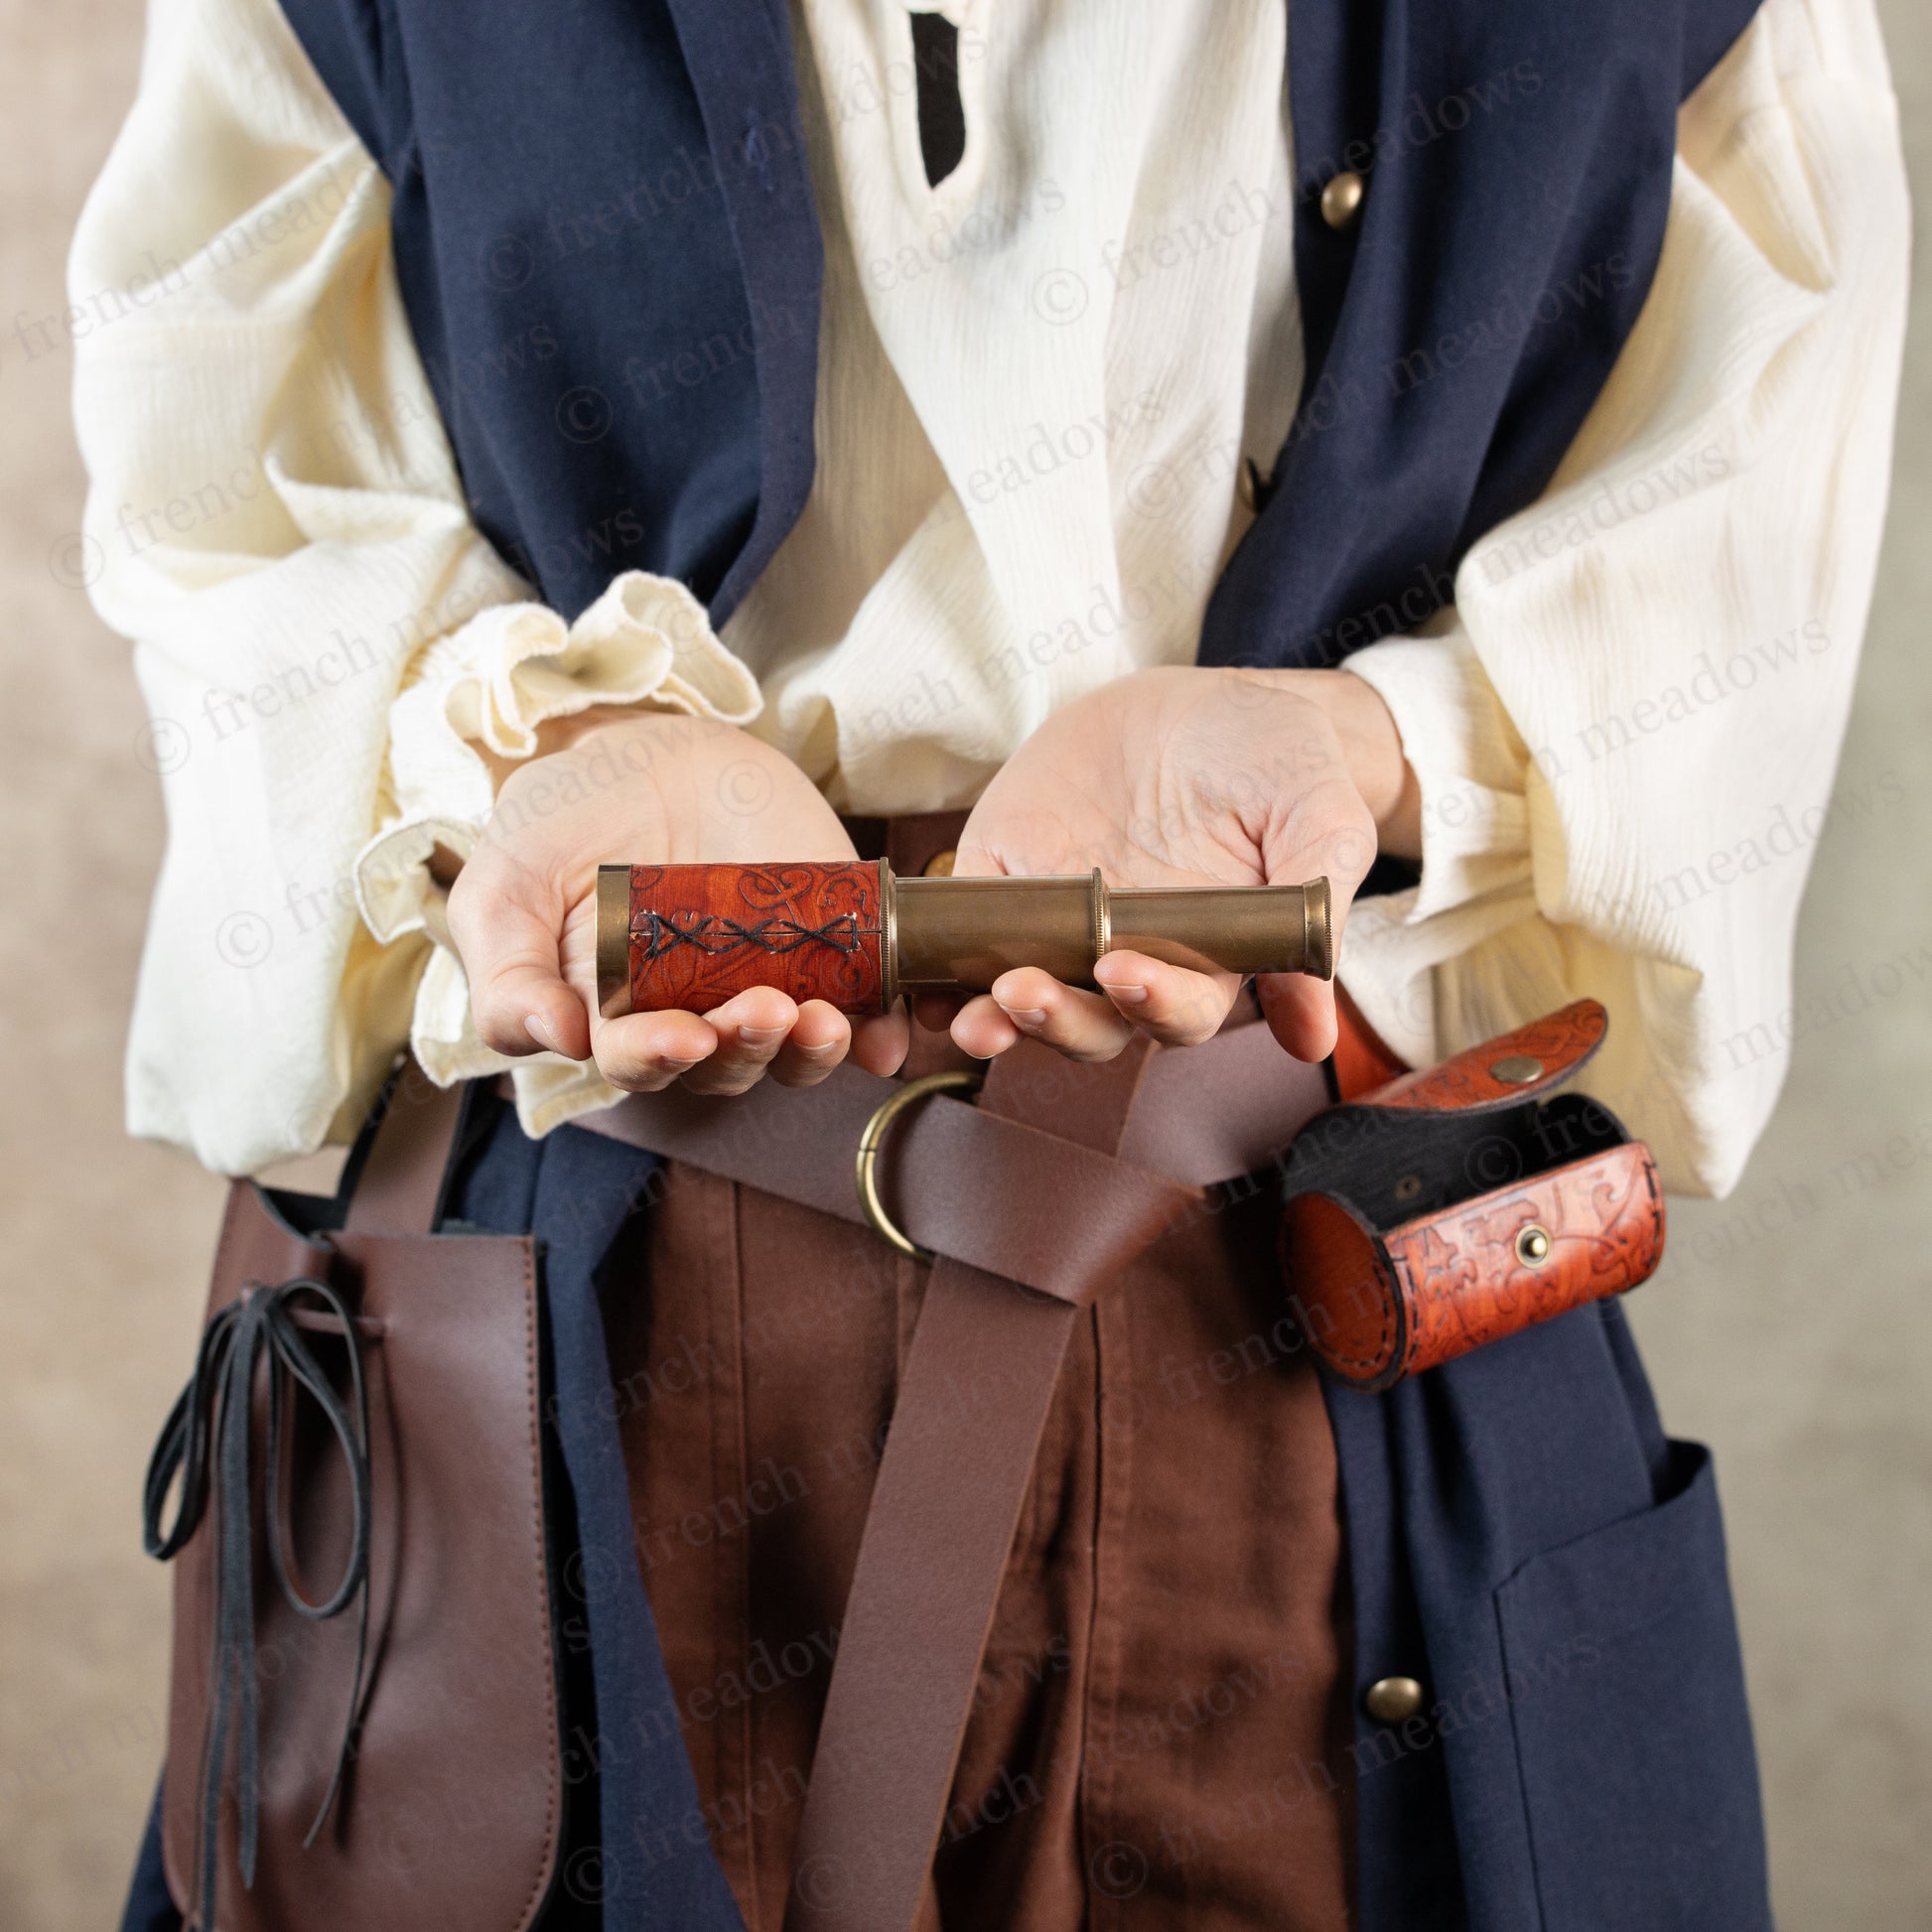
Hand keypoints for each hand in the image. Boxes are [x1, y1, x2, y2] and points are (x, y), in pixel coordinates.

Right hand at [446, 712, 909, 1093]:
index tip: (684, 1037)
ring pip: (790, 1054)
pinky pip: (857, 1017)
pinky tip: (882, 1037)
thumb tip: (554, 1038)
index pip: (638, 1062)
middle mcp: (692, 1018)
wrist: (653, 748)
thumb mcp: (503, 884)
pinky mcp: (827, 955)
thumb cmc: (566, 822)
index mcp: (612, 1019)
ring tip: (819, 1018)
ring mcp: (764, 987)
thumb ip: (507, 971)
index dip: (659, 1059)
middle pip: (722, 1067)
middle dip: (743, 1048)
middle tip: (761, 1009)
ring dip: (808, 1051)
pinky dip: (874, 1038)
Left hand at [934, 667, 1417, 1064]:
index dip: (1150, 1004)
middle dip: (1055, 1019)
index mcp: (1204, 961)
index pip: (1173, 1013)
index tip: (1127, 972)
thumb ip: (1314, 910)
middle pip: (1089, 1022)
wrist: (1216, 699)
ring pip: (1022, 994)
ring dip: (994, 1014)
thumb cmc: (1283, 764)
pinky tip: (922, 985)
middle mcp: (1128, 957)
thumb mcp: (1321, 817)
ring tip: (975, 1011)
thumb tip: (1313, 1038)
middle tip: (1025, 991)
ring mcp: (1062, 922)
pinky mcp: (1006, 874)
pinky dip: (940, 967)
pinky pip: (967, 931)